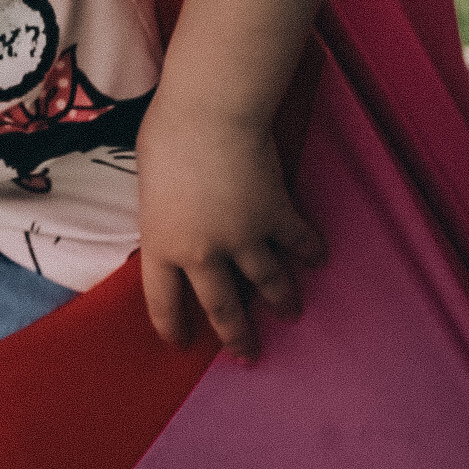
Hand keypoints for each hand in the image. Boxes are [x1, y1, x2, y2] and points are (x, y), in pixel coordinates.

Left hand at [134, 104, 326, 360]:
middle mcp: (202, 253)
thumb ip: (164, 219)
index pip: (162, 302)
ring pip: (268, 284)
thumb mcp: (150, 190)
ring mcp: (243, 238)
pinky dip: (310, 249)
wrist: (208, 113)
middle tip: (248, 355)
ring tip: (292, 313)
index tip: (180, 344)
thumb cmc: (167, 138)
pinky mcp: (276, 215)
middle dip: (237, 336)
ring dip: (283, 301)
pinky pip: (298, 240)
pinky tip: (319, 257)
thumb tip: (176, 228)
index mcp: (161, 246)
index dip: (172, 327)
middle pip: (222, 308)